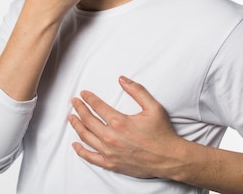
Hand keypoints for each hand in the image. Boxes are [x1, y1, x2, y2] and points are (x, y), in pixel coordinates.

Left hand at [68, 76, 185, 178]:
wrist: (170, 159)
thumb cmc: (162, 133)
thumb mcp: (153, 107)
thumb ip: (137, 91)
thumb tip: (122, 79)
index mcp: (119, 122)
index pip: (97, 106)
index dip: (88, 98)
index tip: (83, 94)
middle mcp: (111, 137)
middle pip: (87, 120)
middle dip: (79, 109)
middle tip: (74, 102)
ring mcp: (109, 152)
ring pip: (86, 136)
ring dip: (76, 125)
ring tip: (72, 117)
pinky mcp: (111, 164)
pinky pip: (90, 157)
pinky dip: (80, 150)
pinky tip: (75, 144)